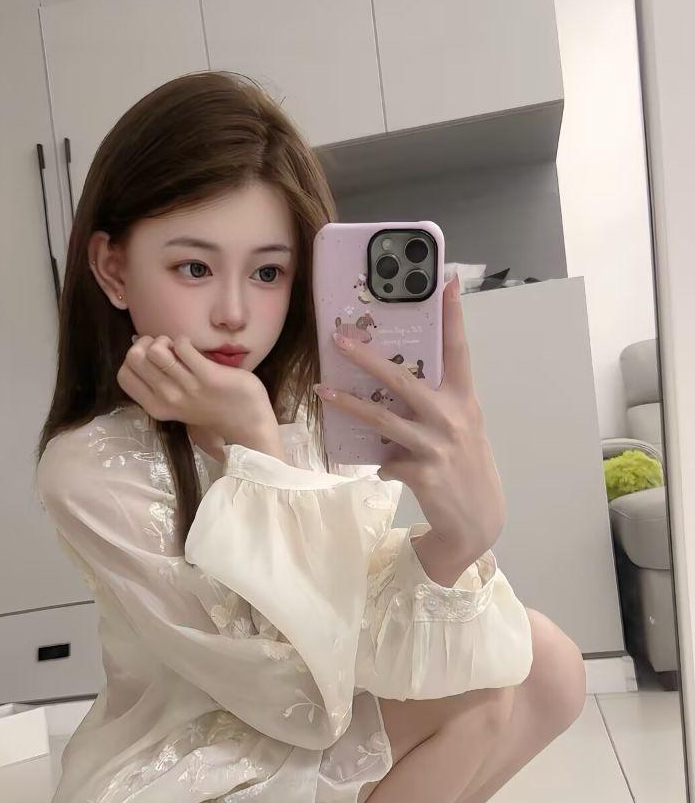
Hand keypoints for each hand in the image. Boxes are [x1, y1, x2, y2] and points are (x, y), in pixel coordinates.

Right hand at [117, 334, 276, 443]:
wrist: (246, 424)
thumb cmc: (209, 407)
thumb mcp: (175, 401)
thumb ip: (158, 379)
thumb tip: (140, 344)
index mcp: (155, 406)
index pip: (123, 375)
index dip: (134, 357)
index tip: (151, 356)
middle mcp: (167, 399)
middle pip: (135, 357)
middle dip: (148, 343)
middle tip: (166, 348)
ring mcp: (187, 388)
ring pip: (156, 351)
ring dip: (167, 340)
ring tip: (180, 349)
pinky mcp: (208, 377)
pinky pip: (183, 346)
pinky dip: (185, 341)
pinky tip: (194, 350)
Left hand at [316, 275, 505, 557]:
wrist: (478, 523)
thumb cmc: (465, 469)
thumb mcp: (461, 431)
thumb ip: (436, 407)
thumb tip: (394, 389)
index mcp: (465, 401)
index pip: (458, 350)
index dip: (453, 315)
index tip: (447, 279)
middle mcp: (452, 418)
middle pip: (403, 379)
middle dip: (367, 357)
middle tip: (339, 338)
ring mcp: (436, 446)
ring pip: (382, 418)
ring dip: (349, 404)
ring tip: (323, 391)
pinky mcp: (421, 473)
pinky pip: (386, 460)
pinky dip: (382, 464)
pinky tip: (386, 469)